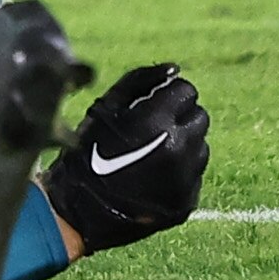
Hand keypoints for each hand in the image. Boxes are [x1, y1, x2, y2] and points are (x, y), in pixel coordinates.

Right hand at [38, 63, 208, 253]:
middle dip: (179, 117)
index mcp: (157, 122)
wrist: (77, 211)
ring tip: (152, 153)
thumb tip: (174, 68)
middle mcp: (179, 150)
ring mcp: (186, 179)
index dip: (167, 94)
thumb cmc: (85, 152)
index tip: (151, 103)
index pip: (186, 90)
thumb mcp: (104, 108)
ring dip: (182, 144)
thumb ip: (139, 81)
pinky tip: (152, 175)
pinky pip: (194, 175)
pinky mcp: (187, 202)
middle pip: (199, 117)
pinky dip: (179, 171)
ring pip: (201, 147)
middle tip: (152, 128)